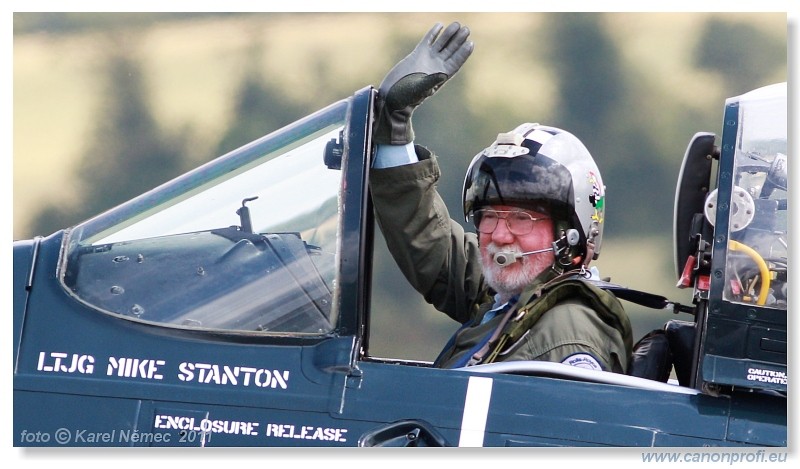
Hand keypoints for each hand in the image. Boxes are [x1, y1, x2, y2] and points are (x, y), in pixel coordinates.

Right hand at [374, 22, 473, 144]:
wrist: (393, 94)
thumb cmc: (407, 96)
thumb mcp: (420, 90)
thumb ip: (431, 82)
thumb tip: (443, 75)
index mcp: (441, 76)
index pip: (456, 62)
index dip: (463, 53)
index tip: (470, 43)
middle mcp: (436, 66)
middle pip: (451, 51)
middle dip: (459, 40)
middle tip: (466, 30)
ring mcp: (427, 59)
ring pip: (441, 44)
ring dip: (449, 35)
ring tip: (457, 25)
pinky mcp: (417, 54)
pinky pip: (428, 41)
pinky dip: (433, 34)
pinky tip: (439, 25)